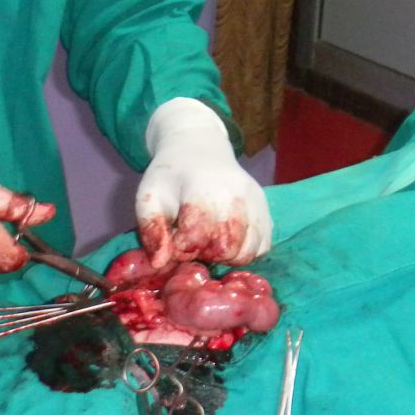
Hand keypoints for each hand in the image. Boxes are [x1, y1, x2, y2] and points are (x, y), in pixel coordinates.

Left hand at [135, 98, 272, 270]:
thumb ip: (151, 230)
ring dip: (227, 257)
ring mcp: (255, 202)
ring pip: (248, 251)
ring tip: (210, 242)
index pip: (198, 237)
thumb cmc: (172, 177)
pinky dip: (246, 251)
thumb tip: (159, 264)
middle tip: (193, 242)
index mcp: (202, 190)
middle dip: (206, 255)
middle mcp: (235, 196)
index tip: (175, 240)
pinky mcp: (265, 209)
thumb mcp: (149, 197)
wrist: (200, 149)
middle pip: (226, 248)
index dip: (182, 248)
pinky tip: (228, 239)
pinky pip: (262, 246)